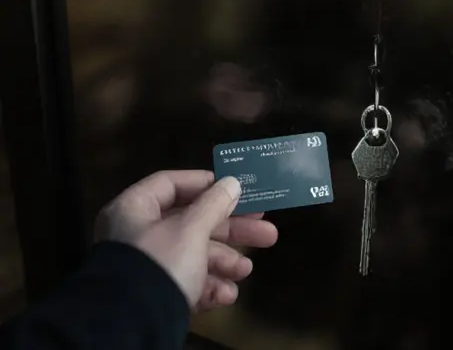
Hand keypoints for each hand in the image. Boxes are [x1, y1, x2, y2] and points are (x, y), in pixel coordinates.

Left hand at [94, 170, 278, 312]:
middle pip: (192, 222)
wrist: (132, 324)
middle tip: (266, 231)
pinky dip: (208, 286)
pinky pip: (186, 282)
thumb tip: (232, 183)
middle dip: (232, 230)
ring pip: (193, 255)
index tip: (238, 189)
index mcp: (134, 210)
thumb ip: (214, 204)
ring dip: (224, 262)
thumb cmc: (161, 263)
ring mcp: (145, 266)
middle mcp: (137, 235)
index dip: (206, 184)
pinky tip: (226, 295)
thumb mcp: (191, 229)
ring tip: (246, 271)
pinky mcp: (153, 293)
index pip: (172, 184)